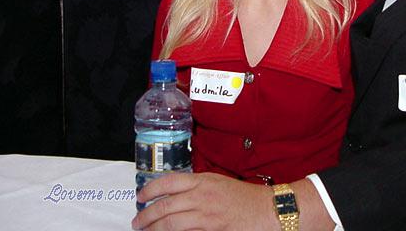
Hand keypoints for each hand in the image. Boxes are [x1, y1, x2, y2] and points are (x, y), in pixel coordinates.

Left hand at [131, 172, 277, 230]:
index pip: (169, 182)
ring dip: (153, 227)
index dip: (150, 189)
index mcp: (203, 180)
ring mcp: (206, 212)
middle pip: (165, 204)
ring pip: (170, 221)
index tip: (140, 196)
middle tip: (137, 222)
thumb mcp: (219, 183)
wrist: (267, 209)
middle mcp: (202, 194)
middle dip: (146, 215)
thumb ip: (198, 187)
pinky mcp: (211, 227)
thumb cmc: (246, 197)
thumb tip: (176, 196)